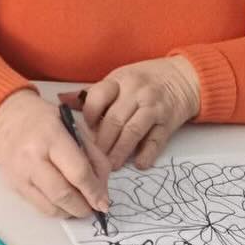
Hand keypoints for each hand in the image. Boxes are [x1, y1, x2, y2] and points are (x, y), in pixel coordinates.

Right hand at [0, 90, 111, 218]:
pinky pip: (39, 207)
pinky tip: (65, 204)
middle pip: (63, 194)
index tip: (104, 202)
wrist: (7, 119)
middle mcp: (32, 157)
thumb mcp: (73, 125)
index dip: (94, 191)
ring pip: (51, 207)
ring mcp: (20, 174)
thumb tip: (102, 187)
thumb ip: (92, 153)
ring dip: (71, 212)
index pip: (78, 171)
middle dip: (83, 207)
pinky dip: (56, 210)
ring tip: (81, 206)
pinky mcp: (14, 186)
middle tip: (95, 208)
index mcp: (51, 136)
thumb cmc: (45, 120)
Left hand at [80, 57, 200, 169]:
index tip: (83, 134)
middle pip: (114, 120)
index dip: (88, 118)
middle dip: (102, 143)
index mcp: (120, 80)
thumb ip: (94, 93)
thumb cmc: (144, 80)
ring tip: (110, 167)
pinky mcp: (169, 122)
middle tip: (92, 161)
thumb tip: (62, 101)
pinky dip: (147, 153)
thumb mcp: (119, 79)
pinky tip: (138, 163)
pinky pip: (157, 140)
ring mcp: (154, 107)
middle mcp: (137, 92)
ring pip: (133, 131)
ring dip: (120, 152)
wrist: (183, 77)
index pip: (98, 97)